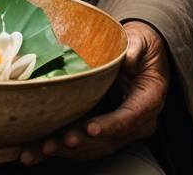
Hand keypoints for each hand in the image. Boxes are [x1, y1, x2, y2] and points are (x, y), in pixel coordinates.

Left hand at [18, 21, 168, 165]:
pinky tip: (44, 148)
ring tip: (44, 148)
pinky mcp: (106, 130)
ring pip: (96, 147)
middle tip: (60, 140)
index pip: (130, 117)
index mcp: (149, 100)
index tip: (91, 128)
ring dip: (69, 150)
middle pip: (110, 139)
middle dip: (83, 142)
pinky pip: (87, 144)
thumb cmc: (139, 45)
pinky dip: (66, 148)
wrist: (141, 54)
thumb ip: (135, 49)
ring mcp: (122, 130)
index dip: (110, 125)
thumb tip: (129, 57)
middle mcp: (138, 121)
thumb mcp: (140, 41)